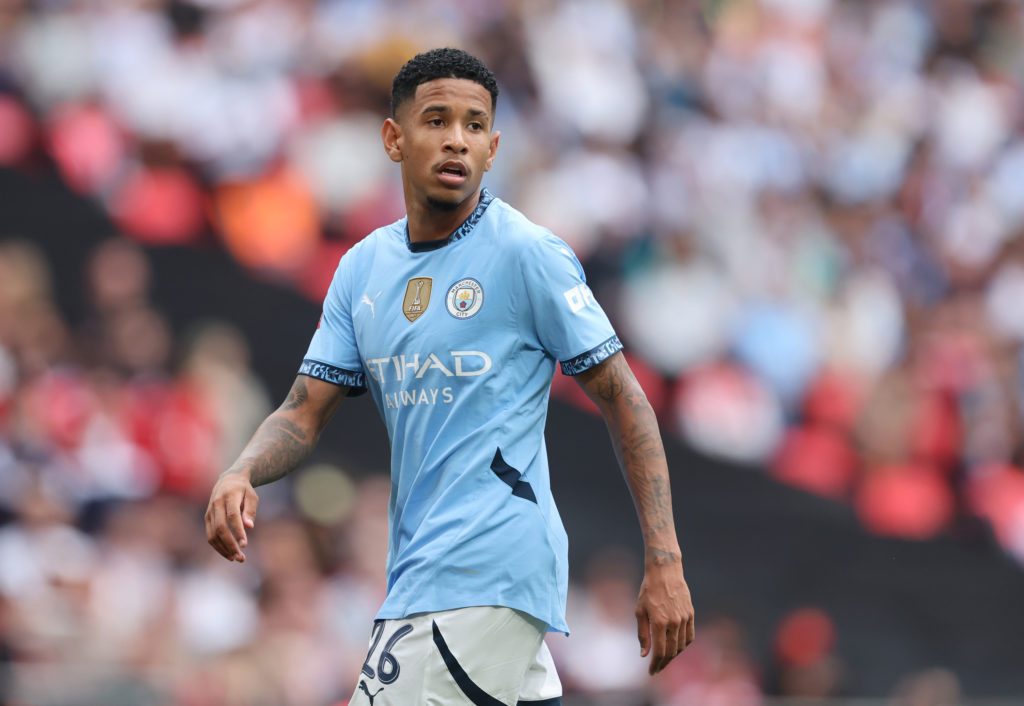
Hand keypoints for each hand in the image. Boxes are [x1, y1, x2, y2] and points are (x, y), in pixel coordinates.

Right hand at [205, 470, 258, 561]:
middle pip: (220, 528)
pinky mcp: (207, 518)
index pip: (232, 516)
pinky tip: (229, 554)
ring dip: (223, 549)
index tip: (245, 545)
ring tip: (237, 558)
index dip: (238, 531)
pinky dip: (218, 547)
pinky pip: (210, 535)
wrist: (228, 480)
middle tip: (241, 558)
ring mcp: (209, 512)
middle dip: (230, 544)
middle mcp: (216, 504)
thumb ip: (251, 510)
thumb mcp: (252, 496)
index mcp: (229, 496)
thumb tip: (250, 527)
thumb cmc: (244, 490)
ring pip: (212, 534)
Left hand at [636, 554, 694, 674]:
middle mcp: (674, 622)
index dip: (655, 665)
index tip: (651, 672)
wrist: (665, 571)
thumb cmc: (648, 590)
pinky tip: (676, 648)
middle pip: (671, 652)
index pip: (660, 652)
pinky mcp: (690, 613)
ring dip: (673, 655)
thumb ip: (642, 634)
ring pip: (681, 645)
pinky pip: (689, 636)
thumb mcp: (639, 611)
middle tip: (657, 669)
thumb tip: (644, 654)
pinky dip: (683, 645)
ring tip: (664, 659)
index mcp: (659, 622)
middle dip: (663, 663)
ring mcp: (684, 618)